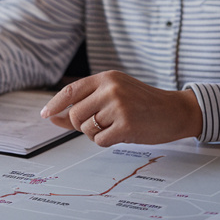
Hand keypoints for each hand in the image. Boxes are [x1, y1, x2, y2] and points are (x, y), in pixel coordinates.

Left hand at [40, 71, 202, 146]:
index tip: (45, 114)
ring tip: (114, 128)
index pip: (70, 90)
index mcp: (106, 78)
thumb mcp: (112, 97)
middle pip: (75, 114)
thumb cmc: (142, 105)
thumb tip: (51, 117)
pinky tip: (122, 134)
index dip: (55, 104)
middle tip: (101, 124)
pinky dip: (107, 142)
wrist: (175, 111)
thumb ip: (83, 106)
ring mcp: (119, 106)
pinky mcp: (126, 125)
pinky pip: (100, 141)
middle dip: (82, 125)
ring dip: (95, 134)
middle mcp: (110, 89)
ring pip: (87, 129)